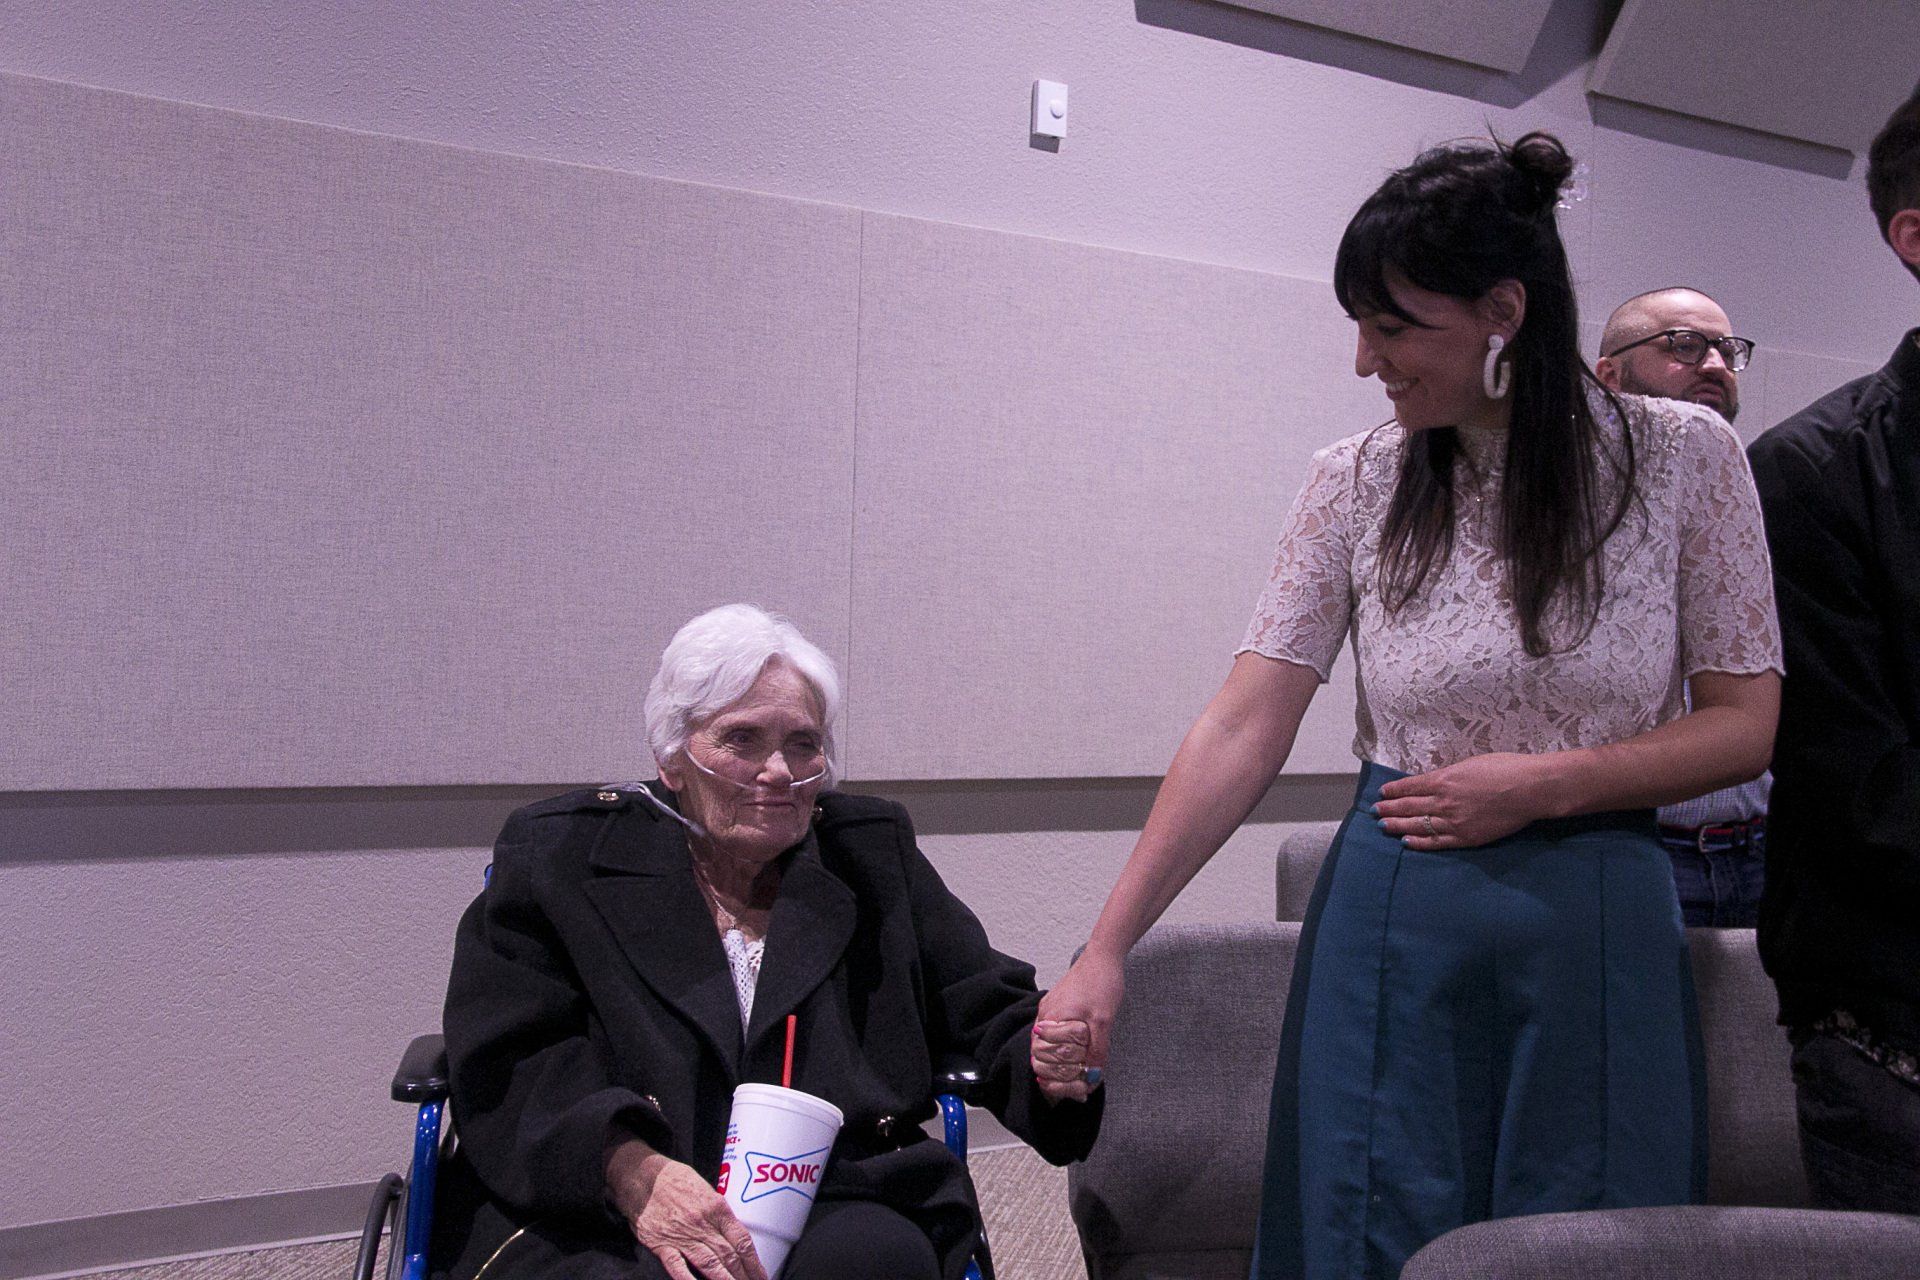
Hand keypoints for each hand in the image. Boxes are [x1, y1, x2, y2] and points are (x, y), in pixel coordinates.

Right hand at [606, 1141, 766, 1279]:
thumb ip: (717, 1210)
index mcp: (716, 1207)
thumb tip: (730, 1231)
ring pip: (709, 1264)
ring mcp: (682, 1235)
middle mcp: (702, 1223)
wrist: (639, 1175)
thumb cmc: (673, 1178)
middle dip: (744, 1276)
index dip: (754, 1262)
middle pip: (729, 1256)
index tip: (761, 1276)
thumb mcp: (703, 1186)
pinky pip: (678, 1267)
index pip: (741, 1240)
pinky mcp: (661, 1244)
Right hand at [1033, 948, 1124, 1102]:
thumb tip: (1091, 1078)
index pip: (1042, 1061)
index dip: (1059, 1080)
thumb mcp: (1103, 1022)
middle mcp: (1044, 1019)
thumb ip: (1096, 1051)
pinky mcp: (1057, 1013)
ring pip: (1045, 1052)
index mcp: (1051, 1020)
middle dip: (1059, 1080)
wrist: (1103, 957)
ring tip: (1082, 1082)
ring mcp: (1048, 1015)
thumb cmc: (1101, 983)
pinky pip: (1053, 1040)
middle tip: (1081, 1091)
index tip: (1080, 1091)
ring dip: (1061, 1069)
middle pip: (1039, 1060)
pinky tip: (1079, 1063)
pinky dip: (1063, 1055)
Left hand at [1374, 752, 1549, 850]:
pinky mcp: (1466, 838)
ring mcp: (1454, 822)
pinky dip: (1419, 843)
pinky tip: (1406, 842)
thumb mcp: (1469, 764)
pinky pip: (1436, 842)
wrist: (1530, 789)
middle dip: (1389, 809)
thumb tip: (1433, 782)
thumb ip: (1448, 775)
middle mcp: (1444, 802)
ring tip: (1383, 826)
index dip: (1393, 791)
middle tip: (1374, 812)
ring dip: (1398, 826)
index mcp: (1444, 780)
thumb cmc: (1504, 769)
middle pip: (1409, 807)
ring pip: (1418, 826)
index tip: (1382, 793)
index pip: (1409, 787)